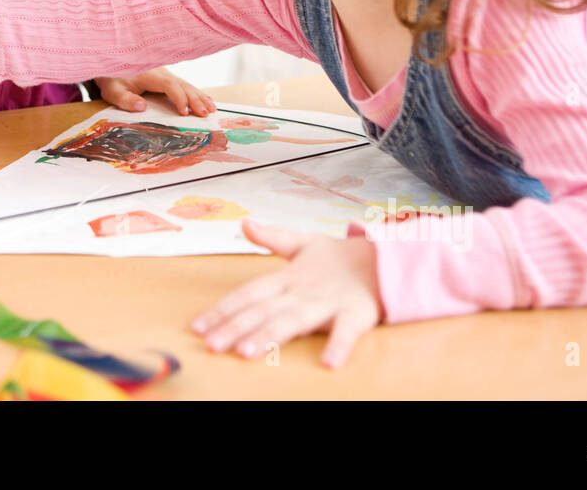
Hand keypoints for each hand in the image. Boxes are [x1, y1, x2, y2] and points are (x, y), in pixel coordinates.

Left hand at [94, 67, 215, 116]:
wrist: (111, 63)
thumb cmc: (112, 78)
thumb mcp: (113, 91)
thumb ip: (126, 99)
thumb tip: (142, 106)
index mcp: (150, 74)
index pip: (169, 85)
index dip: (178, 98)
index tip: (184, 112)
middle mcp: (161, 72)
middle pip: (182, 84)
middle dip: (195, 99)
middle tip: (205, 113)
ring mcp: (166, 74)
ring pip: (186, 84)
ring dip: (199, 96)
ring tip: (212, 109)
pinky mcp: (166, 78)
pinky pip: (184, 85)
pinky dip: (196, 93)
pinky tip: (207, 100)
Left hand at [191, 220, 382, 368]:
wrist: (387, 257)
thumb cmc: (341, 257)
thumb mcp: (305, 243)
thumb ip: (273, 237)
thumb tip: (245, 223)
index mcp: (288, 277)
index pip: (248, 293)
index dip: (223, 309)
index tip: (199, 326)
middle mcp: (303, 290)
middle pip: (264, 310)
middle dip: (236, 327)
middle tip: (212, 345)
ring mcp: (329, 301)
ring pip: (295, 320)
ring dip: (271, 336)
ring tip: (247, 352)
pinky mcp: (357, 312)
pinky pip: (348, 331)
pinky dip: (339, 345)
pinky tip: (328, 362)